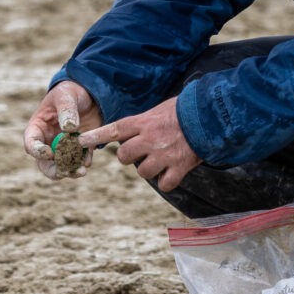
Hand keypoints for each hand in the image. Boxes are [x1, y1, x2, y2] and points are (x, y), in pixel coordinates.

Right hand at [24, 80, 99, 179]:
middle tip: (63, 173)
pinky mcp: (80, 148)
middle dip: (53, 170)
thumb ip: (66, 110)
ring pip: (62, 166)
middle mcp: (48, 141)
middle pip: (44, 162)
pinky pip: (79, 160)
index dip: (38, 151)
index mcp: (38, 128)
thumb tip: (69, 128)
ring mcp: (64, 147)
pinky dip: (83, 162)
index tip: (50, 154)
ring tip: (80, 171)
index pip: (31, 144)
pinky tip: (87, 162)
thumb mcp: (66, 96)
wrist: (90, 94)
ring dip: (69, 171)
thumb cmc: (70, 92)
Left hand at [82, 97, 201, 192]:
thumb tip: (131, 131)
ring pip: (142, 172)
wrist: (212, 116)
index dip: (96, 136)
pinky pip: (164, 184)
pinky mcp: (179, 167)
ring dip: (149, 169)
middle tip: (141, 152)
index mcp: (144, 122)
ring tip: (160, 160)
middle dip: (129, 157)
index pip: (114, 130)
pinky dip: (167, 181)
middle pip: (124, 156)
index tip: (81, 141)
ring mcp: (164, 154)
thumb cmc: (186, 110)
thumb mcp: (160, 109)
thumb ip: (144, 122)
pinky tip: (172, 172)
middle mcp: (150, 139)